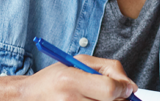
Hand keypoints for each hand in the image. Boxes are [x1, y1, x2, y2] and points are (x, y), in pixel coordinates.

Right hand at [17, 55, 137, 100]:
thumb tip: (130, 85)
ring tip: (95, 97)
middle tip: (115, 94)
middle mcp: (69, 100)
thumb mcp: (79, 62)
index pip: (109, 89)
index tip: (128, 88)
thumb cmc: (54, 78)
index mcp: (71, 80)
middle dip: (119, 99)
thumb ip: (108, 69)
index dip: (123, 89)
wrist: (28, 97)